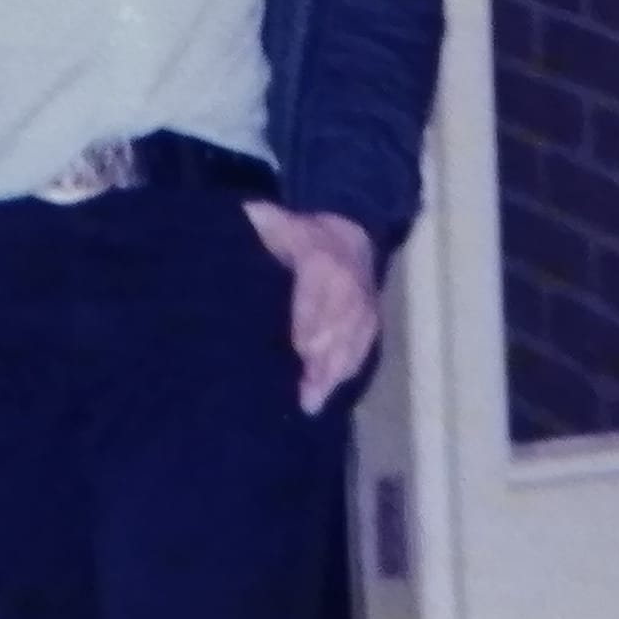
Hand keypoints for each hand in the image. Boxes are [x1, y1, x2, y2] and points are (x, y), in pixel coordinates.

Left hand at [242, 202, 380, 413]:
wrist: (351, 232)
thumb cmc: (304, 232)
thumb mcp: (281, 222)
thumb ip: (263, 222)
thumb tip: (244, 214)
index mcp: (324, 263)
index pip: (316, 299)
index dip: (309, 325)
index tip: (299, 351)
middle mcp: (350, 289)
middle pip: (336, 330)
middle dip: (321, 362)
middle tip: (303, 395)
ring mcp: (366, 308)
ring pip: (352, 345)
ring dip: (333, 375)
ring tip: (313, 404)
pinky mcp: (374, 322)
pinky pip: (364, 349)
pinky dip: (349, 371)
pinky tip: (333, 393)